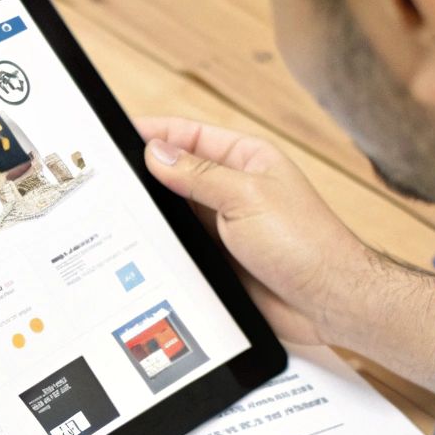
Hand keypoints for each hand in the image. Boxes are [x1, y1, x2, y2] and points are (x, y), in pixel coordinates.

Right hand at [137, 117, 434, 389]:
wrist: (329, 302)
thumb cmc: (306, 243)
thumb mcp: (246, 197)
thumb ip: (198, 174)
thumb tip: (156, 152)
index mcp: (246, 159)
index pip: (189, 136)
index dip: (153, 132)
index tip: (116, 133)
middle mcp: (232, 190)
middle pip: (176, 174)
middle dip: (144, 176)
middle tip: (105, 179)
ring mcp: (223, 227)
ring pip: (174, 214)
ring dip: (152, 216)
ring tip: (114, 214)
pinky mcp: (218, 260)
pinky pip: (180, 248)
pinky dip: (161, 248)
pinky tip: (137, 249)